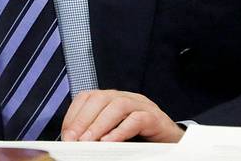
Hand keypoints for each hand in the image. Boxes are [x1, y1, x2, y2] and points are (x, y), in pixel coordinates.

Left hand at [61, 89, 183, 142]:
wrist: (174, 143)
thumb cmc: (142, 139)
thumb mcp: (114, 133)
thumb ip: (97, 134)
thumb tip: (73, 141)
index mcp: (113, 99)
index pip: (88, 97)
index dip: (74, 115)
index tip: (66, 135)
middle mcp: (127, 98)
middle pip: (100, 98)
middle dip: (83, 120)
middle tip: (74, 140)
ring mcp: (142, 106)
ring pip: (118, 106)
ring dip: (99, 124)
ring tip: (89, 142)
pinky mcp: (155, 119)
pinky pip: (137, 119)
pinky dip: (121, 130)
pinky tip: (110, 142)